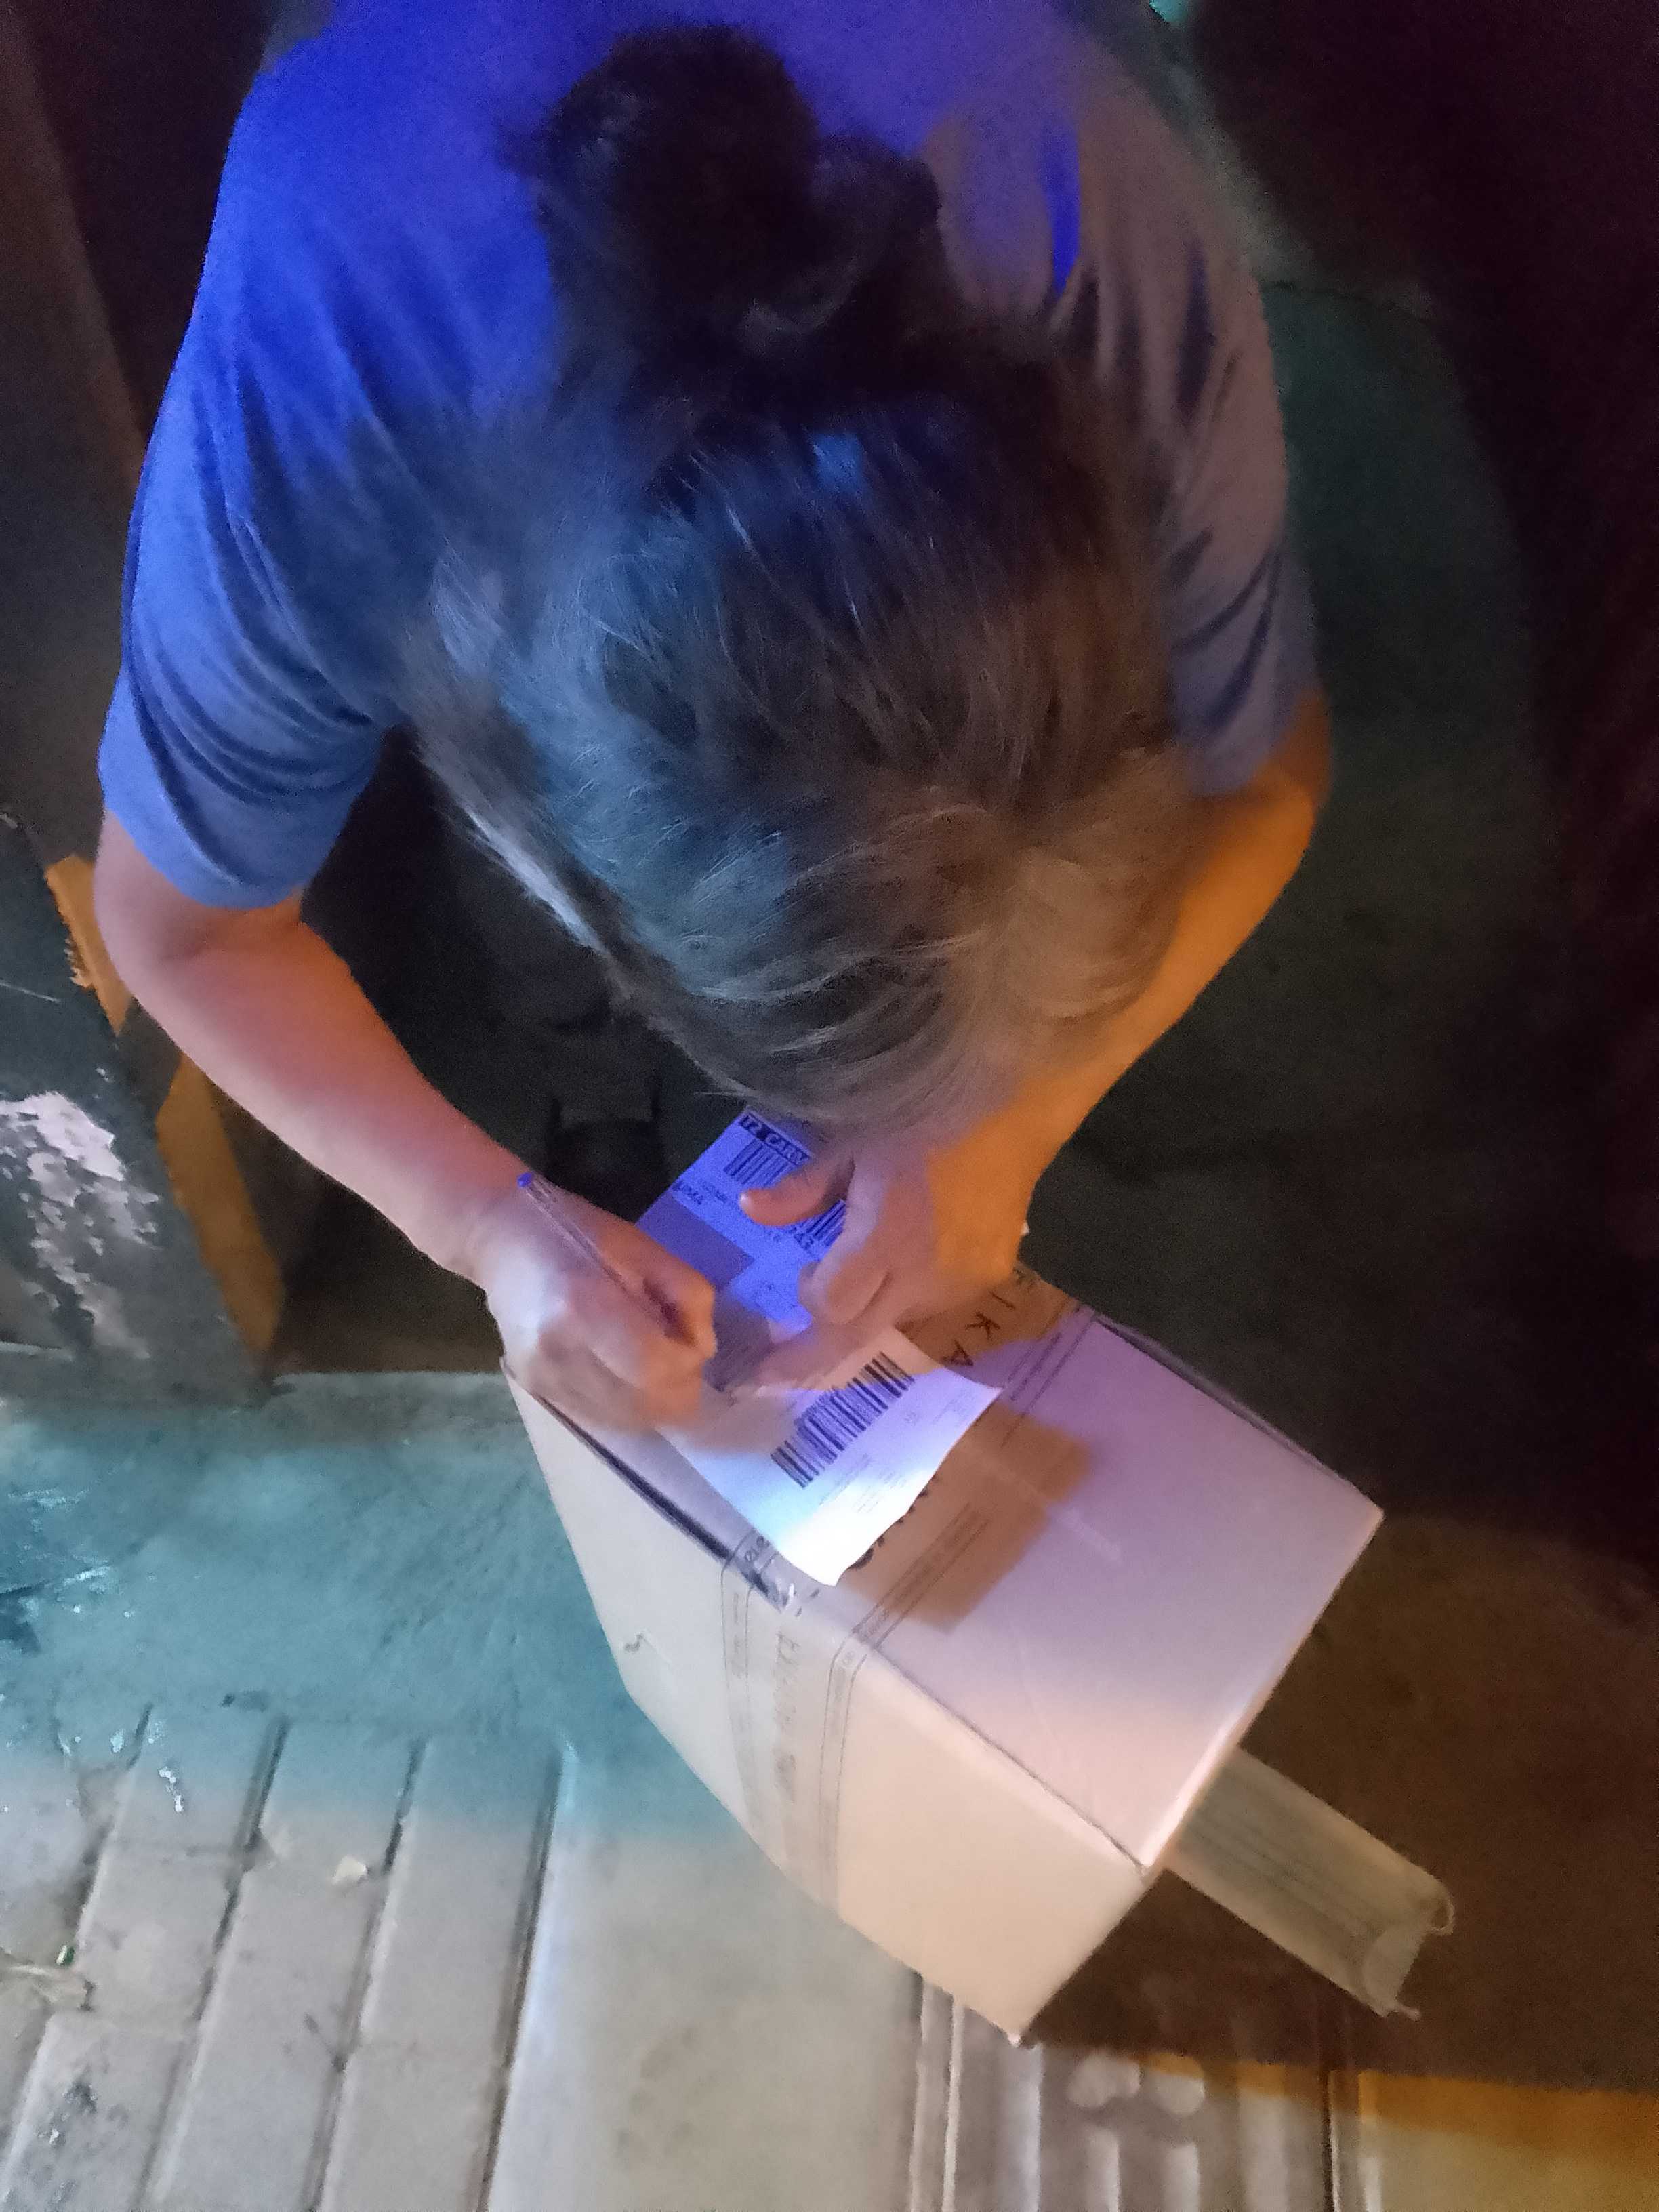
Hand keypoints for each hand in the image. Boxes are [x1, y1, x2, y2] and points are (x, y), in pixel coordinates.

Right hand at [461, 1172, 715, 1430]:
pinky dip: (624, 1403)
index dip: (686, 1367)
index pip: (654, 1368)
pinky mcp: (535, 1389)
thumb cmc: (579, 1232)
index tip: (691, 1346)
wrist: (502, 1238)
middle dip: (676, 1389)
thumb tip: (701, 1350)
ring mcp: (542, 1376)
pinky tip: (624, 1372)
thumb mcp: (645, 1248)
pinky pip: (598, 1415)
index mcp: (586, 1305)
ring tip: (652, 1363)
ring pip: (622, 1418)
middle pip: (641, 1403)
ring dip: (652, 1401)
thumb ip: (688, 1296)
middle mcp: (559, 1351)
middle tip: (679, 1359)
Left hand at [740, 1112, 1047, 1362]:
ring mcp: (962, 1281)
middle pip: (857, 1336)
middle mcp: (925, 1270)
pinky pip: (930, 1304)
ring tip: (864, 1268)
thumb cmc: (919, 1116)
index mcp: (887, 1231)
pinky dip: (906, 1293)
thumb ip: (801, 1189)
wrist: (1009, 1113)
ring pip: (894, 1321)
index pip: (833, 1306)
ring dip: (867, 1309)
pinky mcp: (987, 1280)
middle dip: (811, 1359)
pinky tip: (909, 1255)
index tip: (798, 1277)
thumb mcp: (849, 1144)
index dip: (807, 1301)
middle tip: (771, 1370)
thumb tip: (749, 1209)